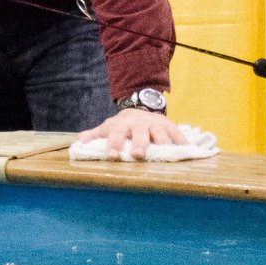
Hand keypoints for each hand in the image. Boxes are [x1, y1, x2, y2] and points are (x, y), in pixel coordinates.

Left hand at [73, 108, 187, 159]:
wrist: (141, 107)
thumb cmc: (122, 125)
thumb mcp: (108, 127)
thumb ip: (94, 135)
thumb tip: (79, 142)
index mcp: (121, 125)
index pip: (115, 134)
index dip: (113, 144)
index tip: (112, 156)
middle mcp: (138, 123)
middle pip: (139, 133)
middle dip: (139, 143)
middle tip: (138, 155)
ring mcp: (155, 124)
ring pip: (159, 132)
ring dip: (162, 141)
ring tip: (165, 151)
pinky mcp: (168, 125)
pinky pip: (176, 132)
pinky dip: (181, 140)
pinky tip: (186, 148)